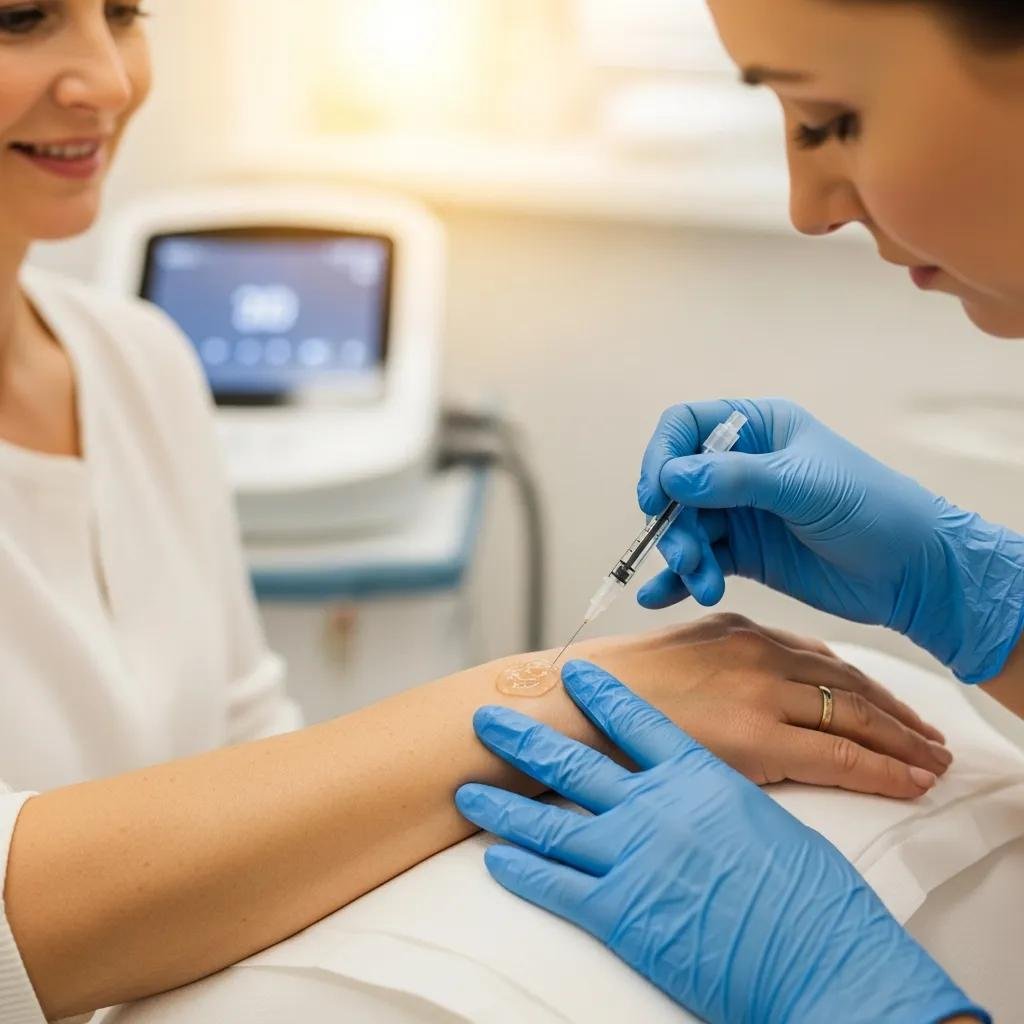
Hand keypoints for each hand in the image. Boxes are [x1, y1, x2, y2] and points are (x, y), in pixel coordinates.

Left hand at [457, 661, 989, 1023]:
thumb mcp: (775, 816)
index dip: (597, 694)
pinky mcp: (623, 913)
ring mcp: (634, 855)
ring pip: (552, 821)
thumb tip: (713, 779)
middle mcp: (658, 804)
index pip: (636, 720)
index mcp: (701, 773)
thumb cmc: (814, 894)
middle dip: (525, 737)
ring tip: (466, 791)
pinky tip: (495, 861)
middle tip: (487, 717)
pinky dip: (522, 872)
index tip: (569, 674)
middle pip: (576, 759)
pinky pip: (558, 887)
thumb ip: (731, 789)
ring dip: (504, 806)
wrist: (822, 958)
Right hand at [571, 614, 949, 798]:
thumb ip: (723, 667)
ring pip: (857, 718)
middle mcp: (759, 653)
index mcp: (740, 631)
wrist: (573, 703)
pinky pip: (840, 757)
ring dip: (904, 743)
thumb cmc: (613, 689)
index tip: (891, 706)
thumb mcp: (677, 656)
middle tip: (932, 737)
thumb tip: (748, 697)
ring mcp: (760, 692)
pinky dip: (884, 770)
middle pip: (852, 685)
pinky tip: (910, 782)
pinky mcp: (757, 736)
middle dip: (899, 714)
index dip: (866, 685)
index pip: (823, 659)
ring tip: (933, 762)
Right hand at [637, 398, 1023, 682]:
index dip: (663, 458)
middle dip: (674, 522)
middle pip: (677, 484)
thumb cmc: (873, 510)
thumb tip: (671, 477)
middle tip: (687, 556)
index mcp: (758, 428)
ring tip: (704, 583)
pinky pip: (700, 560)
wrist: (914, 573)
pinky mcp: (745, 553)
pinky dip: (677, 579)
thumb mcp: (803, 486)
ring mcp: (741, 510)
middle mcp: (742, 466)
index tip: (657, 498)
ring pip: (686, 526)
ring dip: (683, 556)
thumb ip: (735, 479)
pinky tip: (659, 597)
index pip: (686, 426)